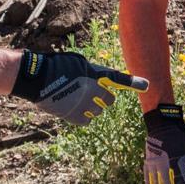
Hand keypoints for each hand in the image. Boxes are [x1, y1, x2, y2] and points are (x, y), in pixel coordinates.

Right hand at [11, 50, 148, 124]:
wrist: (37, 78)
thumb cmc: (57, 66)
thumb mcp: (79, 63)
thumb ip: (94, 72)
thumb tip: (102, 82)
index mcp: (95, 74)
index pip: (118, 79)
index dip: (134, 82)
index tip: (146, 85)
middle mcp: (93, 90)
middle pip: (110, 100)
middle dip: (105, 97)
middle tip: (92, 93)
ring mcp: (85, 105)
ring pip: (98, 111)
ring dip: (93, 106)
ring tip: (77, 98)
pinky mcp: (76, 116)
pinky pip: (88, 120)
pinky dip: (83, 116)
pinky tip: (73, 107)